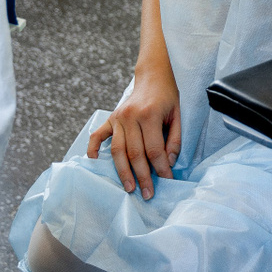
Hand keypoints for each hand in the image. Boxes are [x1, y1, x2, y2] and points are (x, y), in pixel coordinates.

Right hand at [87, 59, 181, 198]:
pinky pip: (97, 136)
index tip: (167, 182)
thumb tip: (167, 164)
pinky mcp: (110, 118)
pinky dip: (94, 150)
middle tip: (148, 194)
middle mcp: (130, 117)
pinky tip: (96, 163)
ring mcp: (117, 117)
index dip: (161, 169)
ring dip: (123, 172)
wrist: (153, 77)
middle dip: (142, 177)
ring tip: (129, 188)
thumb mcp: (177, 116)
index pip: (154, 150)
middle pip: (135, 153)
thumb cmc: (167, 97)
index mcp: (149, 115)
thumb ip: (174, 141)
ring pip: (117, 150)